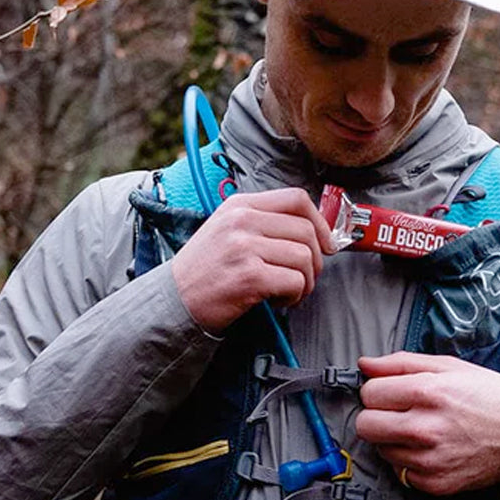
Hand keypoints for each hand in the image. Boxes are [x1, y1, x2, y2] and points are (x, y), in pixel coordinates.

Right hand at [170, 187, 335, 334]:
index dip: (320, 222)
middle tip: (304, 276)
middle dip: (316, 259)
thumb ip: (263, 222)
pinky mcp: (249, 276)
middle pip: (306, 230)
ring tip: (288, 291)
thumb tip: (312, 230)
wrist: (175, 300)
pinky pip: (295, 281)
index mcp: (239, 205)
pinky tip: (278, 300)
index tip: (324, 243)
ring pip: (304, 257)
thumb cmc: (204, 269)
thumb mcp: (227, 229)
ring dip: (306, 280)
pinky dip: (295, 296)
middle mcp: (242, 220)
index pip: (296, 198)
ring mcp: (244, 247)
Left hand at [355, 352, 499, 494]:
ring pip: (380, 449)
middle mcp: (425, 428)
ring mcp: (430, 460)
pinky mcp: (435, 484)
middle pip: (365, 425)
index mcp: (427, 392)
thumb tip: (364, 365)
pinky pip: (399, 471)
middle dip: (376, 416)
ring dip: (392, 439)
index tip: (391, 392)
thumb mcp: (449, 366)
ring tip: (420, 430)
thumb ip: (400, 363)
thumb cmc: (489, 397)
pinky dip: (408, 461)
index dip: (378, 390)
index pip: (369, 394)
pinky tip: (430, 449)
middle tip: (397, 412)